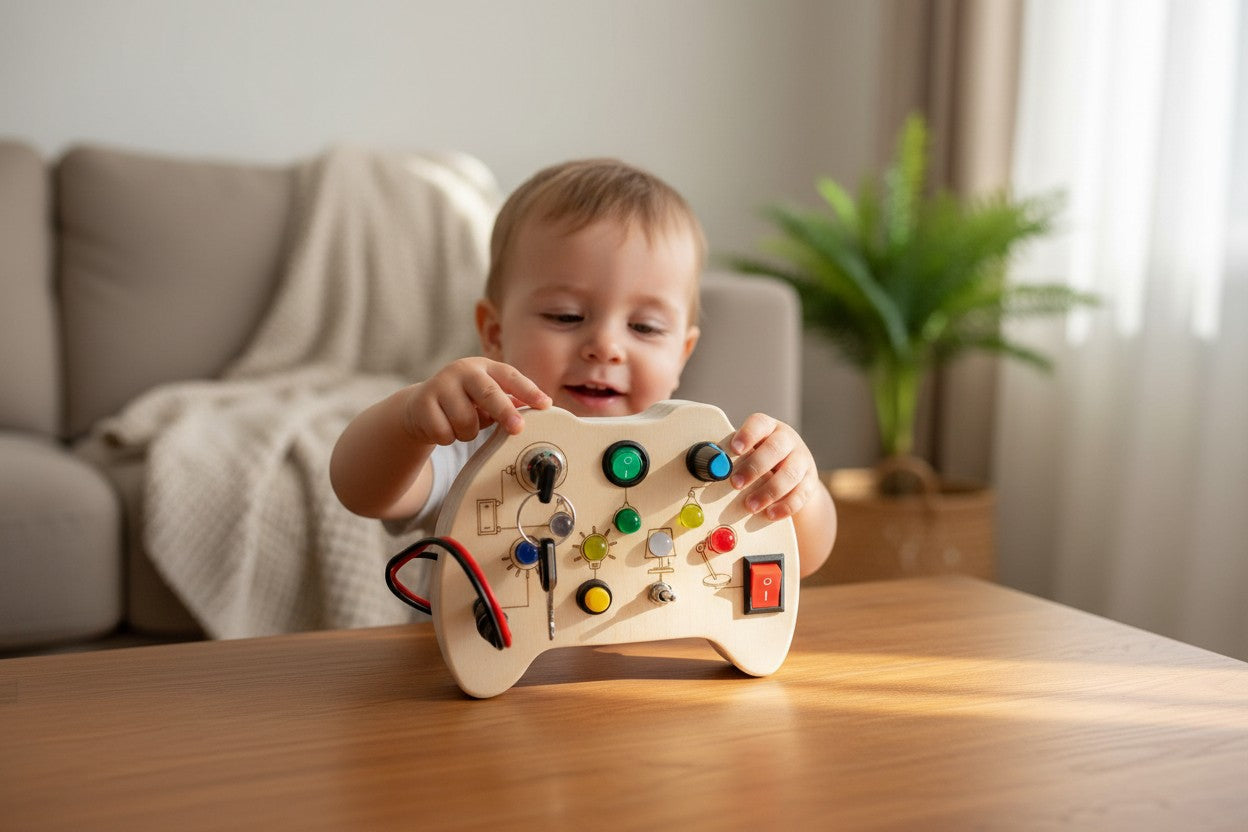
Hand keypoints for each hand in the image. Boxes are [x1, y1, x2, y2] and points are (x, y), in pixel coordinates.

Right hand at [403, 357, 550, 445]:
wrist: (419, 406)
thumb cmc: (464, 402)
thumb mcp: (486, 398)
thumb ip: (509, 401)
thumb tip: (540, 408)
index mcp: (484, 367)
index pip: (510, 376)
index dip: (528, 391)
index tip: (545, 404)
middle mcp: (462, 371)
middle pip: (488, 393)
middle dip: (505, 412)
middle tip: (517, 429)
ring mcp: (440, 385)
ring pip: (466, 420)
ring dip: (468, 433)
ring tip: (462, 426)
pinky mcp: (422, 403)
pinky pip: (445, 432)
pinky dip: (448, 437)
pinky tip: (444, 427)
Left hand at [728, 413, 820, 520]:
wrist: (795, 472)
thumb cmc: (764, 459)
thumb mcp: (751, 450)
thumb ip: (735, 456)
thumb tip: (713, 468)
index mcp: (769, 428)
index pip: (759, 424)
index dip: (747, 435)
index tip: (734, 449)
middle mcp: (788, 440)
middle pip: (775, 449)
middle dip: (754, 467)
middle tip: (735, 483)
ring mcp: (802, 460)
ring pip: (789, 474)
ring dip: (768, 491)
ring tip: (750, 506)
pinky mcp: (810, 482)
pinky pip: (801, 494)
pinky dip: (784, 506)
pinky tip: (770, 514)